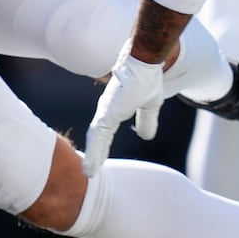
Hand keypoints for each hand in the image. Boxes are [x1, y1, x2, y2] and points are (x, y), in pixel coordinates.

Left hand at [81, 43, 165, 175]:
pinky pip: (99, 137)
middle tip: (89, 172)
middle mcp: (106, 111)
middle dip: (94, 155)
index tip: (97, 162)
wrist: (145, 64)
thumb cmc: (147, 79)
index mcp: (114, 110)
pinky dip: (94, 153)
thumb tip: (146, 136)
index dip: (101, 147)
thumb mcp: (150, 105)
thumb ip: (146, 120)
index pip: (104, 133)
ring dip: (92, 157)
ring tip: (88, 173)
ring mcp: (105, 112)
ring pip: (96, 140)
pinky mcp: (107, 113)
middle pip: (97, 138)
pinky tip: (90, 165)